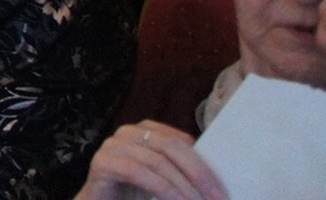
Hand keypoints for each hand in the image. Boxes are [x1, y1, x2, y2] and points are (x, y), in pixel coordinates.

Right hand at [72, 121, 225, 199]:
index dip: (206, 167)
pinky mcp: (102, 162)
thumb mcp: (165, 181)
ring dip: (183, 188)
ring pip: (157, 161)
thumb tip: (219, 185)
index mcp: (147, 131)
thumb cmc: (134, 194)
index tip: (223, 192)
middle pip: (172, 147)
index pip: (183, 142)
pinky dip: (162, 189)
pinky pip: (136, 171)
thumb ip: (183, 173)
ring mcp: (113, 145)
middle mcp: (129, 132)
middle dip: (199, 176)